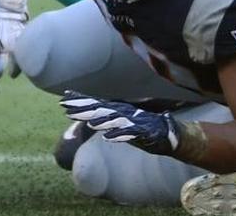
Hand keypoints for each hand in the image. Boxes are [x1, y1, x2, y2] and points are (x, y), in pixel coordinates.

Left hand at [60, 91, 179, 155]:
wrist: (171, 134)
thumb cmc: (143, 129)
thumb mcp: (120, 125)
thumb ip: (107, 121)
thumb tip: (88, 120)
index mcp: (118, 111)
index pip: (96, 104)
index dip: (81, 101)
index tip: (64, 98)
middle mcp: (125, 113)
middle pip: (100, 109)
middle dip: (83, 107)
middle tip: (65, 105)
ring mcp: (134, 122)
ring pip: (114, 120)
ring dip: (99, 120)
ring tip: (86, 122)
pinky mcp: (145, 133)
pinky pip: (130, 134)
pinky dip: (119, 135)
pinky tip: (107, 138)